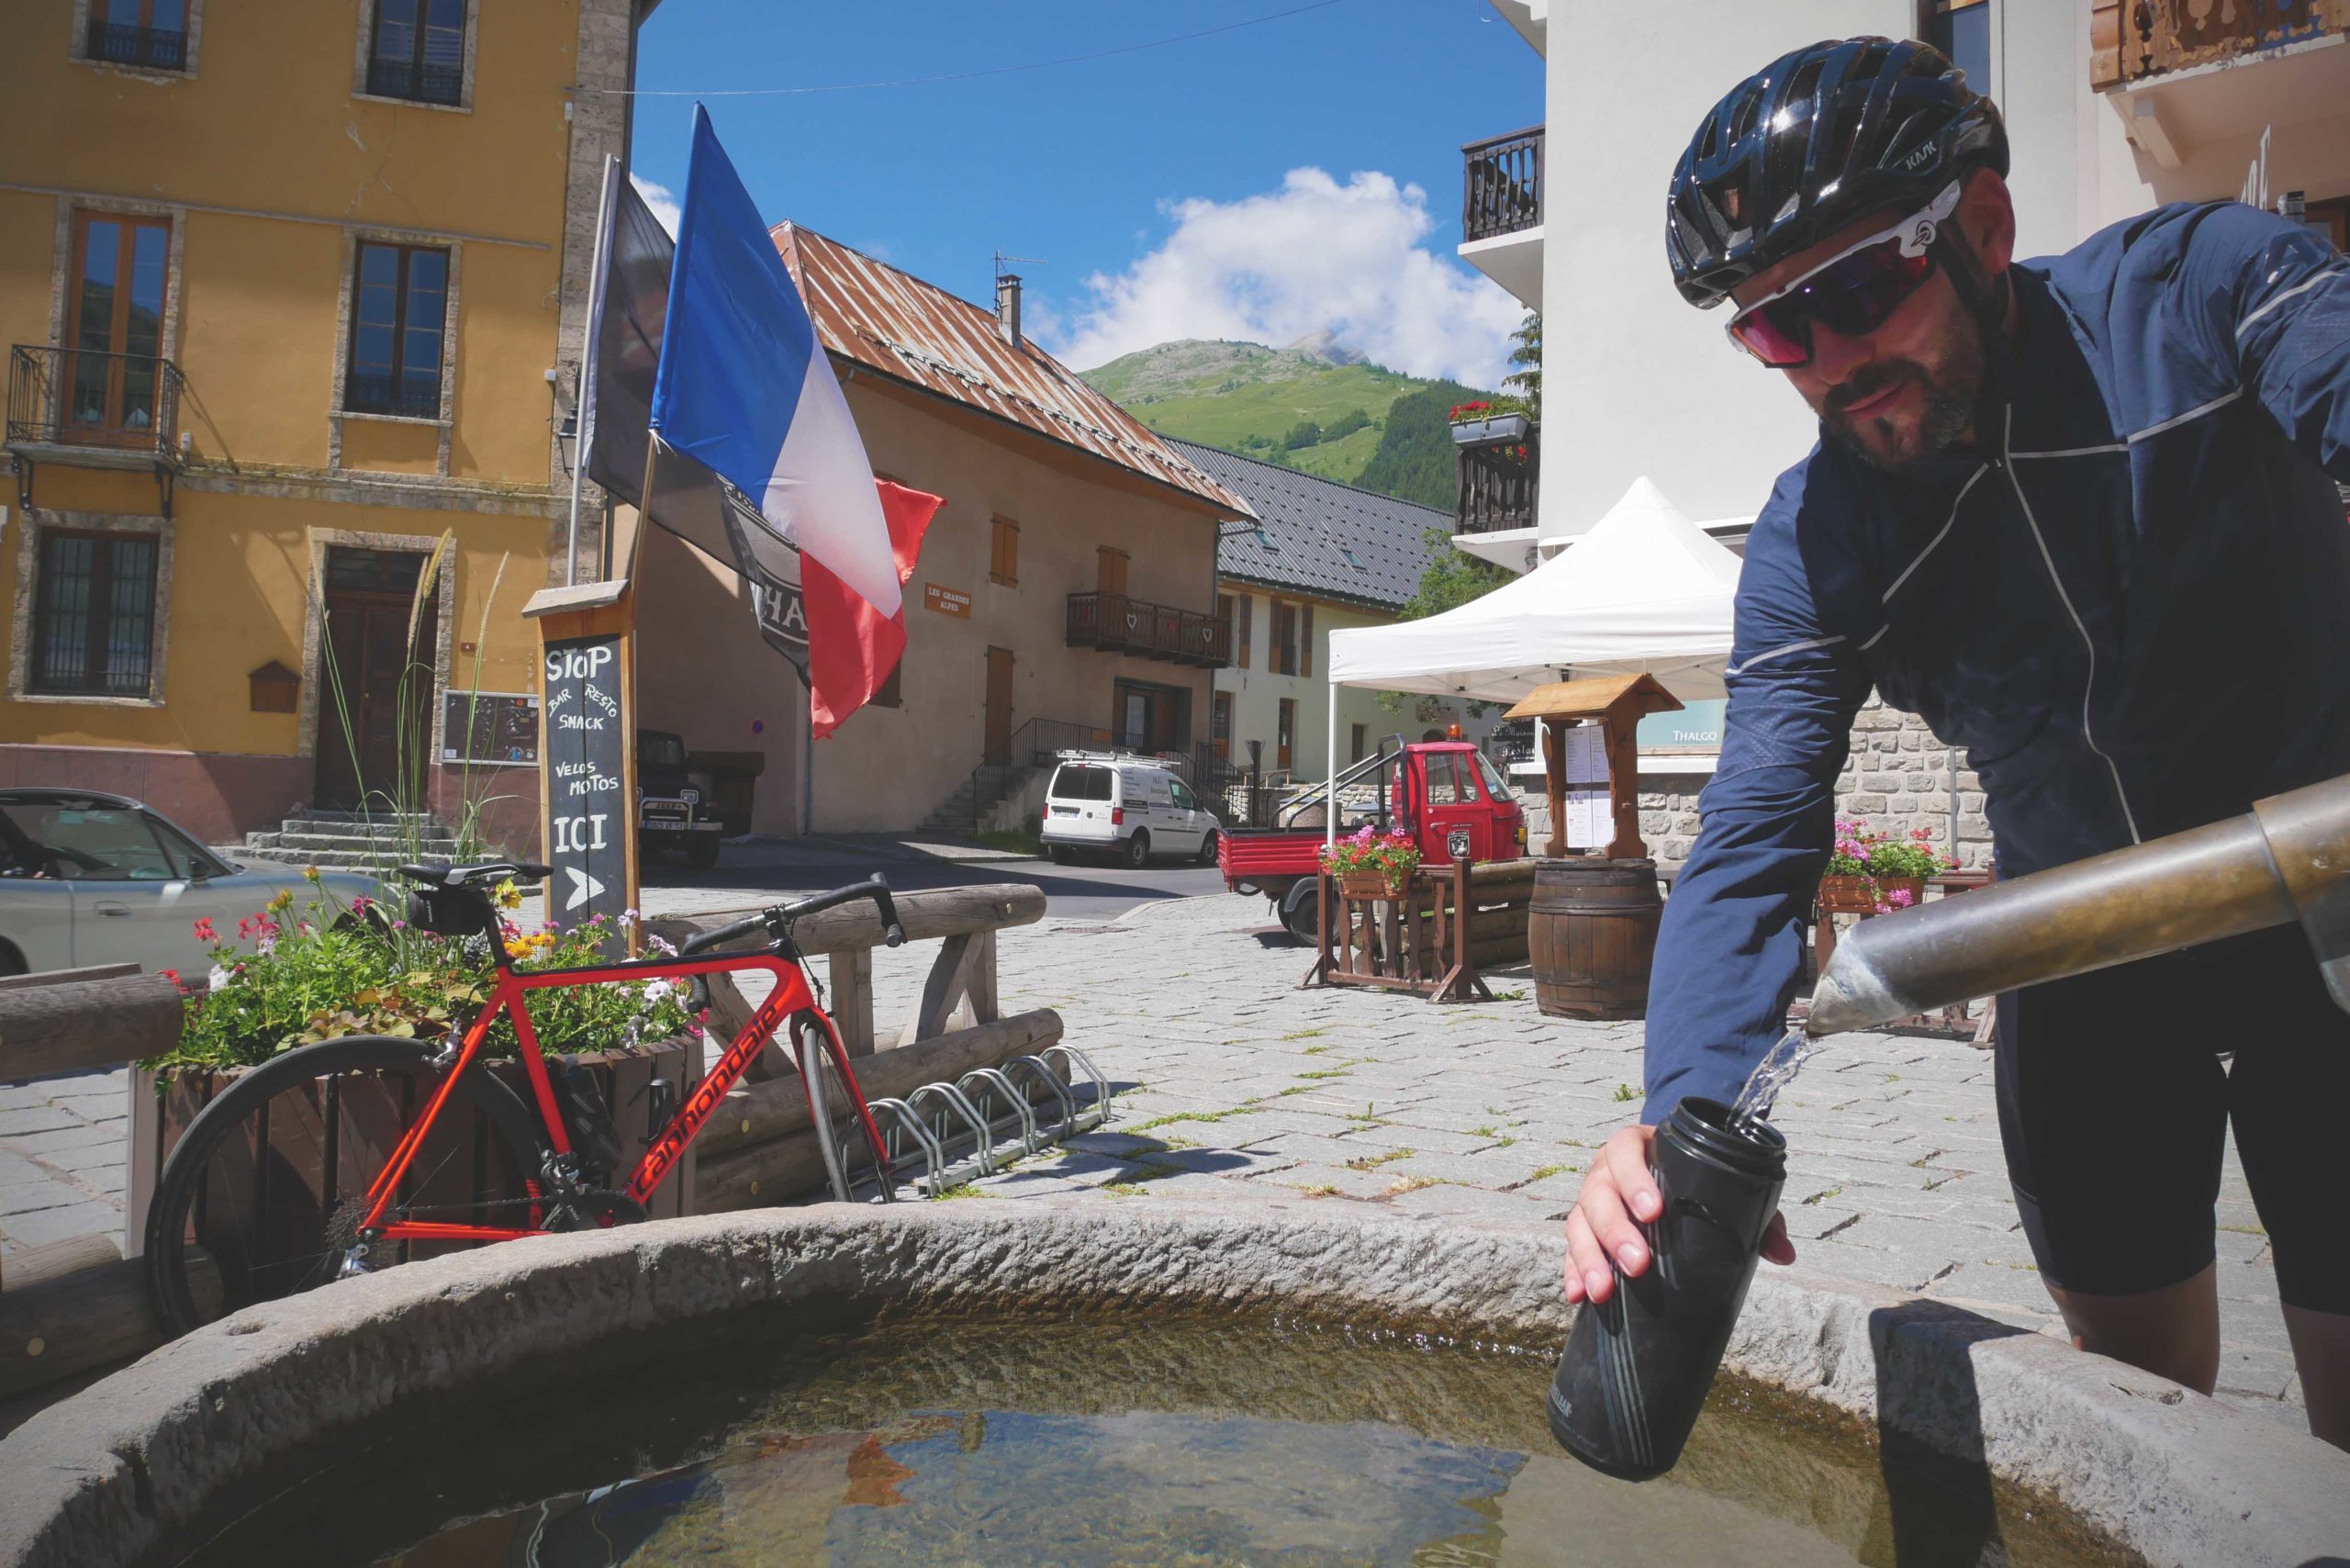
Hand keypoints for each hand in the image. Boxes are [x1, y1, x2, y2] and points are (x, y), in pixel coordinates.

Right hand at [1562, 1122, 1794, 1304]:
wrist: (1668, 1172)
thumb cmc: (1697, 1179)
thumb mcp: (1726, 1187)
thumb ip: (1758, 1215)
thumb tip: (1783, 1254)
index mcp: (1637, 1147)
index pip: (1625, 1151)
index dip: (1633, 1179)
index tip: (1653, 1211)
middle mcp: (1606, 1170)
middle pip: (1597, 1194)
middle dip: (1614, 1231)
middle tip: (1639, 1265)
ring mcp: (1591, 1199)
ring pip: (1578, 1223)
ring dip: (1588, 1257)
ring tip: (1604, 1291)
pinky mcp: (1584, 1228)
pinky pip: (1571, 1249)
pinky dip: (1572, 1271)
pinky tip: (1578, 1295)